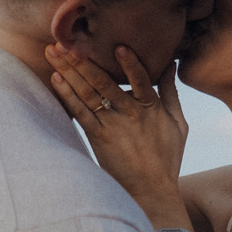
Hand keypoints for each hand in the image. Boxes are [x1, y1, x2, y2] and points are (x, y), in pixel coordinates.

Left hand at [45, 43, 188, 223]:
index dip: (130, 63)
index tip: (117, 45)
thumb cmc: (167, 157)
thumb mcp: (178, 123)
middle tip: (65, 40)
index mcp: (151, 108)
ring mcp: (113, 127)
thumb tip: (171, 64)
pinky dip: (67, 96)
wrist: (152, 192)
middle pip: (104, 82)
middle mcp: (131, 114)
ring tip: (54, 52)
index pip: (140, 80)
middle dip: (83, 59)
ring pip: (88, 94)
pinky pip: (80, 114)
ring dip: (69, 71)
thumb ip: (171, 92)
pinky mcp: (98, 139)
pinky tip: (56, 79)